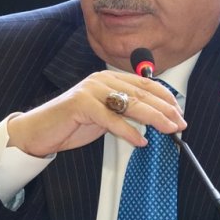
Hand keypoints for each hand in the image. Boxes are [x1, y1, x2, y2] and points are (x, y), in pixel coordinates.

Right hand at [6, 70, 186, 156]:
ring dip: (154, 119)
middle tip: (180, 123)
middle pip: (141, 93)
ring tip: (169, 130)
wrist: (39, 131)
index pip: (145, 84)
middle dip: (165, 110)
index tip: (179, 112)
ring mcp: (91, 90)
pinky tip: (140, 140)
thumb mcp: (105, 115)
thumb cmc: (72, 124)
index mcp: (109, 78)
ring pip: (130, 104)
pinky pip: (111, 118)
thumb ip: (126, 112)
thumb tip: (155, 120)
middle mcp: (101, 80)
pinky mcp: (81, 105)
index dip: (165, 99)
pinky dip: (128, 131)